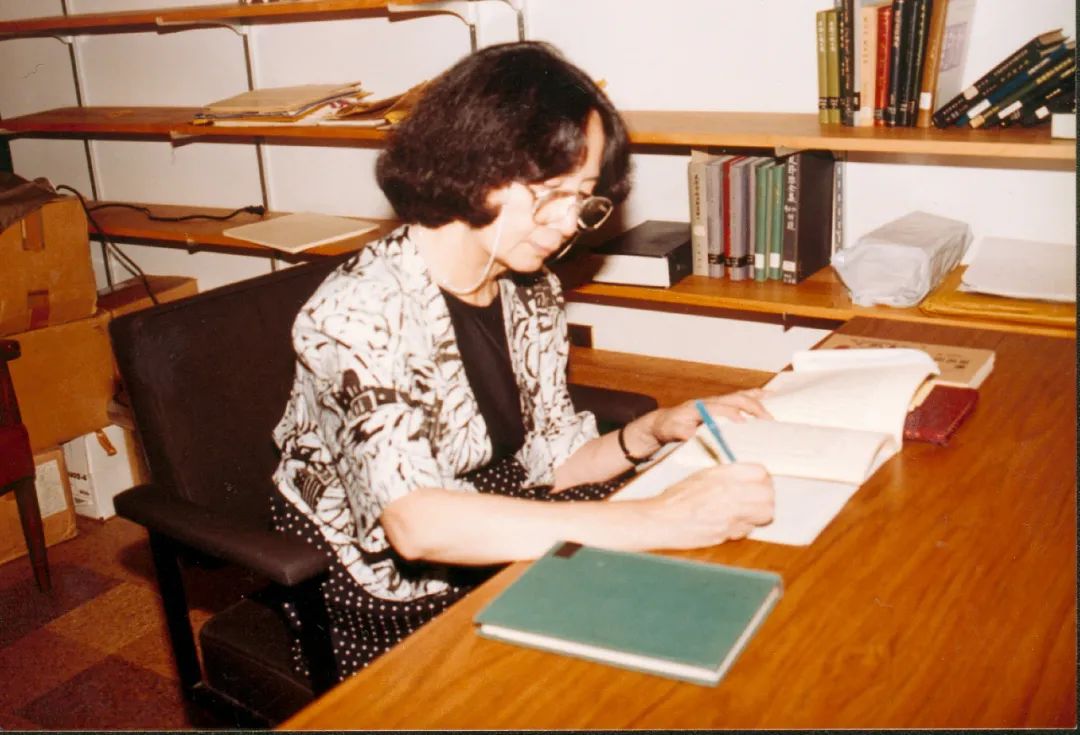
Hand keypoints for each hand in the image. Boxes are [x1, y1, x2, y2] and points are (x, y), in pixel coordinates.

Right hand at [645, 463, 774, 547]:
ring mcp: (731, 513)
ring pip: (765, 514)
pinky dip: (742, 529)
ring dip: (758, 515)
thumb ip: (726, 476)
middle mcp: (731, 491)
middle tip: (756, 501)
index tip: (758, 484)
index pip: (761, 472)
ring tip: (745, 514)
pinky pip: (747, 530)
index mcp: (724, 474)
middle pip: (768, 494)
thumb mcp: (701, 476)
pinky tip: (729, 525)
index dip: (762, 479)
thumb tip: (747, 480)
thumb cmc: (676, 498)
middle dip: (765, 499)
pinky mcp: (728, 532)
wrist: (661, 519)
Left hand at [649, 390, 771, 445]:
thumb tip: (692, 434)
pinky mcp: (721, 403)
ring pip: (740, 396)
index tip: (744, 422)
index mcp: (698, 407)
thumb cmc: (668, 427)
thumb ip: (681, 432)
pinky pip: (740, 397)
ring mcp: (716, 401)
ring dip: (758, 401)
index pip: (718, 408)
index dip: (731, 413)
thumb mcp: (670, 431)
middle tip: (768, 420)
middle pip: (735, 399)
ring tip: (773, 410)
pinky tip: (770, 396)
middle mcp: (709, 401)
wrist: (664, 421)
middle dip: (753, 407)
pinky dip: (756, 395)